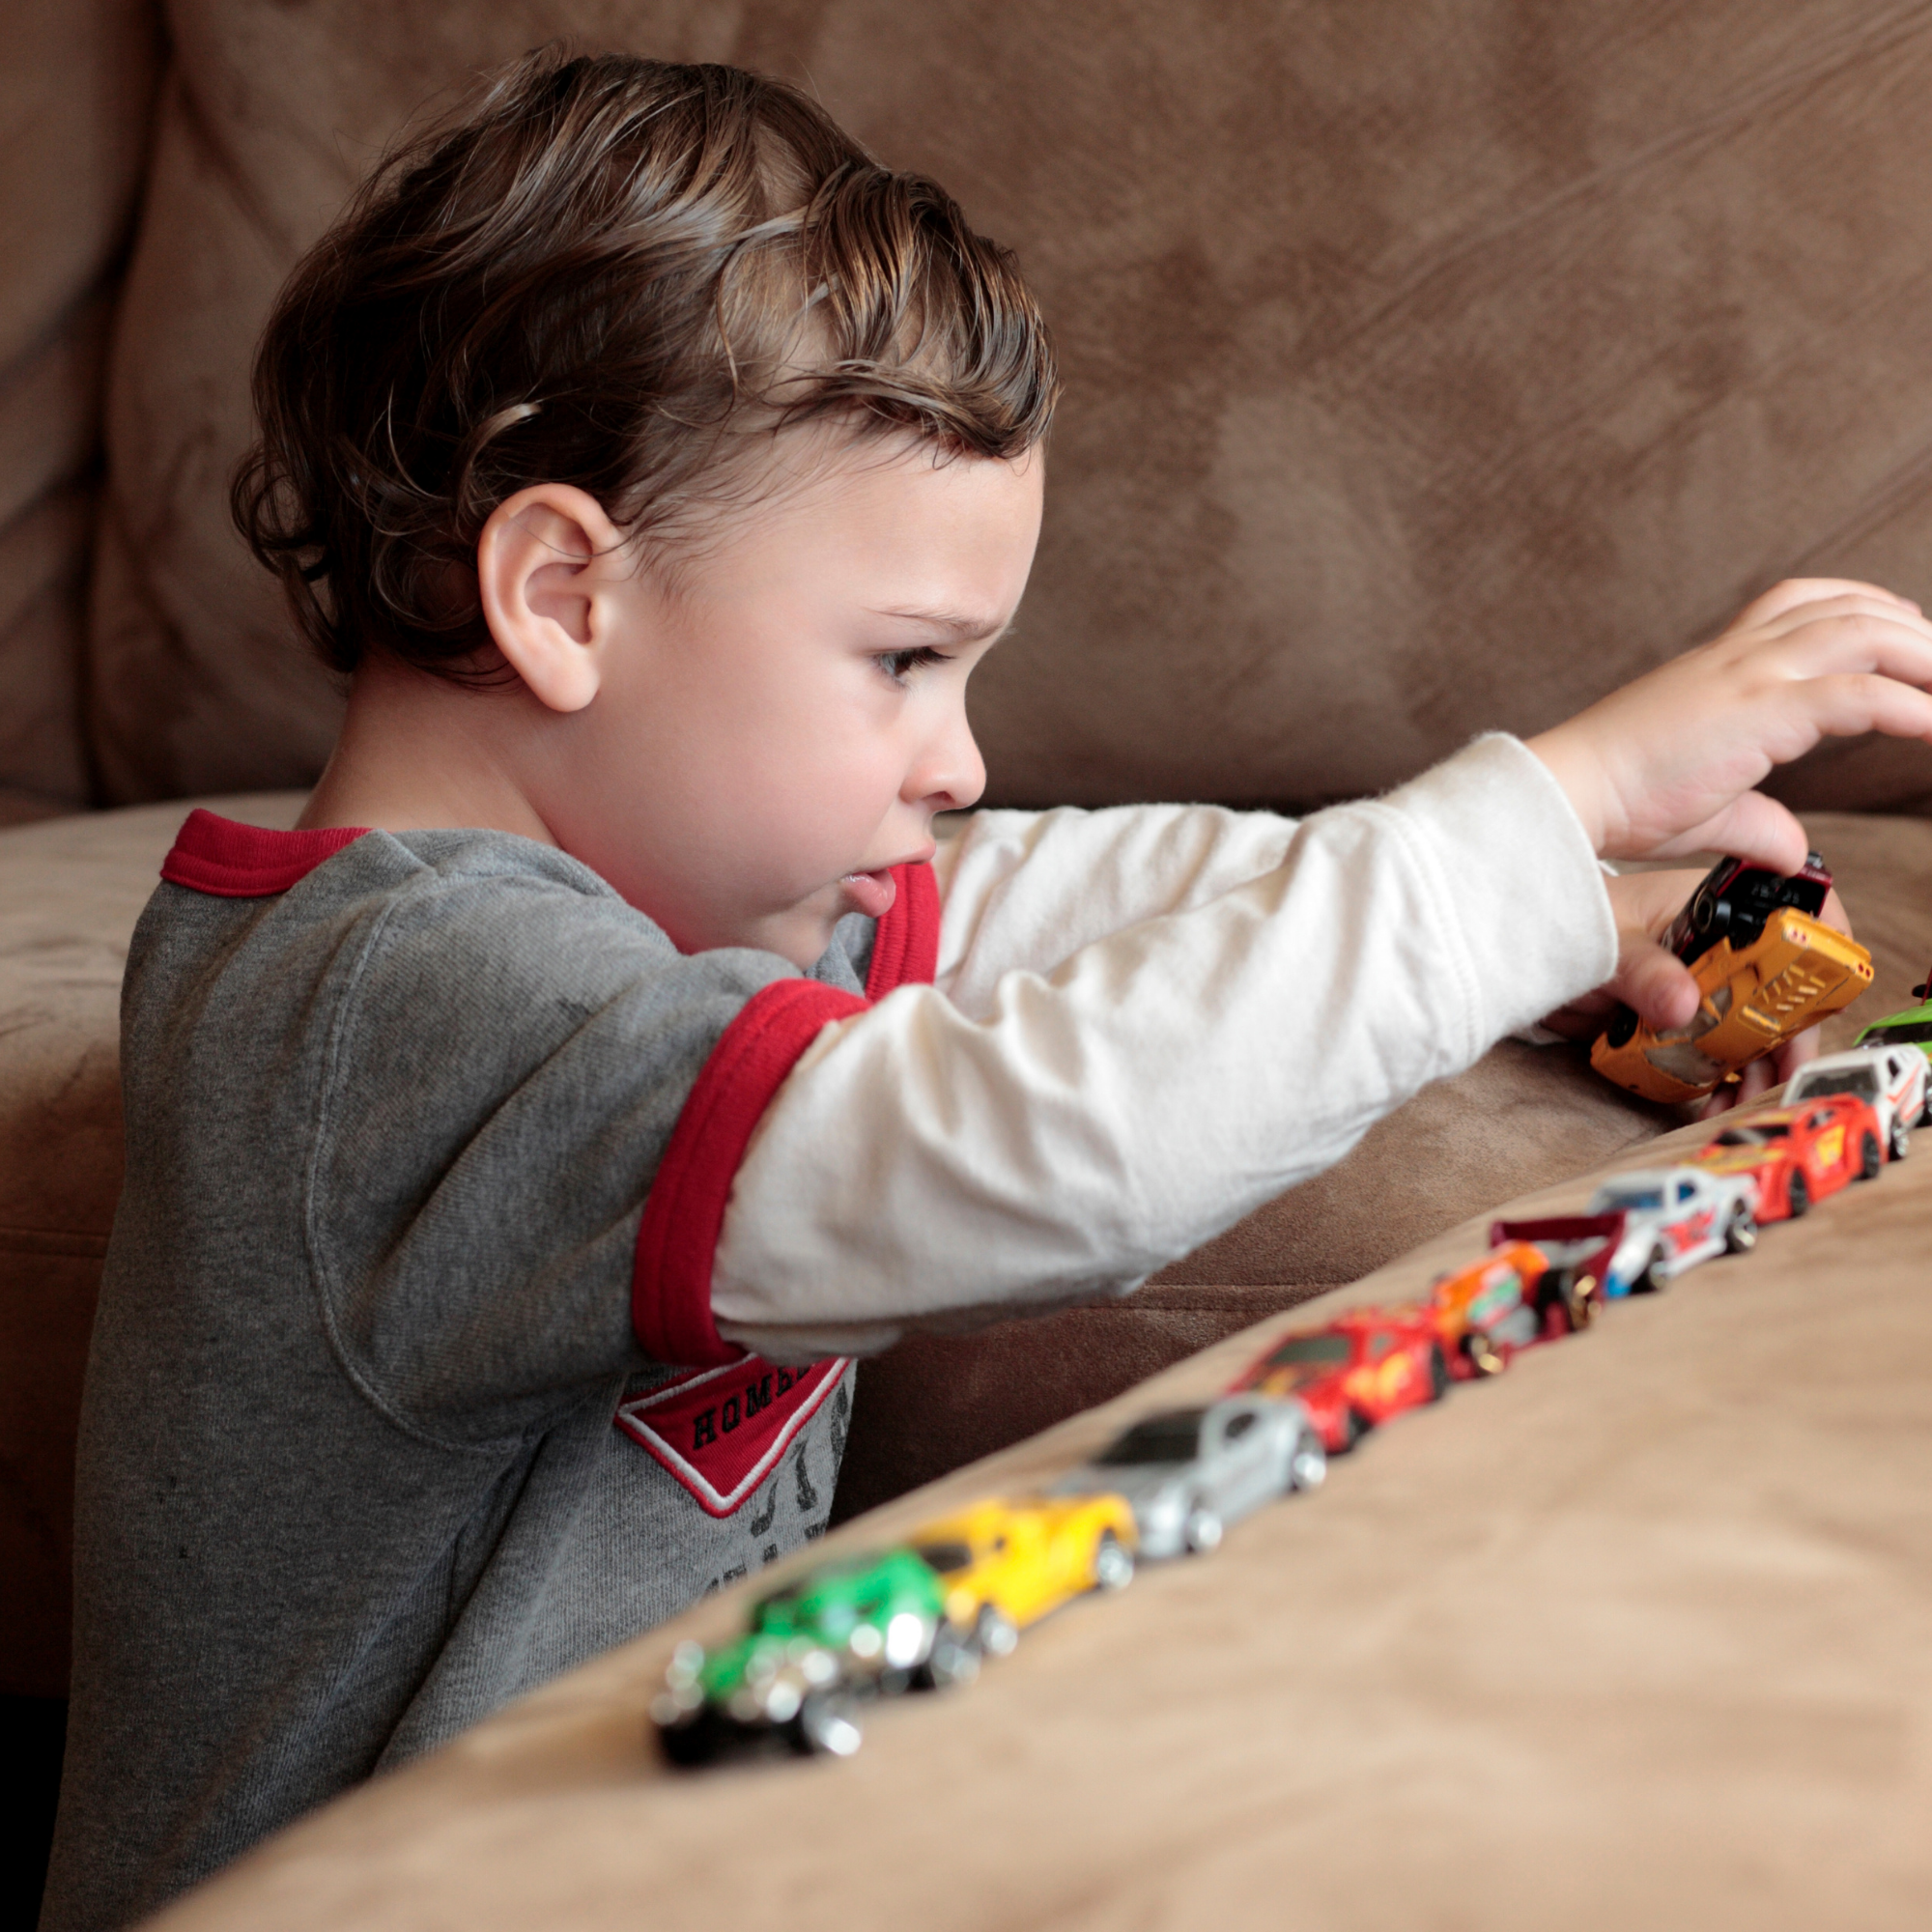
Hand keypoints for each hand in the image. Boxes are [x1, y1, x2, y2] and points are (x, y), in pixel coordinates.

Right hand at [1527, 579, 1931, 867]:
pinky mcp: (1759, 712)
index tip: (1902, 626)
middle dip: (1914, 629)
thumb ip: (1754, 820)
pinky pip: (1856, 695)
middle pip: (1848, 607)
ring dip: (1926, 655)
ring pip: (1865, 632)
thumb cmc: (1616, 798)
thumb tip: (1790, 847)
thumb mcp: (1702, 806)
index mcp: (1717, 664)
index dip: (1862, 605)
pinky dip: (1908, 706)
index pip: (1800, 602)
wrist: (1568, 793)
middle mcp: (1737, 657)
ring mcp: (1749, 677)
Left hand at [1538, 869, 1851, 1115]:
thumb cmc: (1571, 923)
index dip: (1817, 961)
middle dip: (1787, 1038)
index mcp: (1713, 908)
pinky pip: (1714, 1051)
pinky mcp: (1680, 1019)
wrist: (1524, 949)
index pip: (1791, 923)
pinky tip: (1713, 1105)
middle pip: (1780, 992)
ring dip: (1754, 1069)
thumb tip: (1683, 1005)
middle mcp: (1717, 946)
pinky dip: (1719, 1079)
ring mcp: (1701, 984)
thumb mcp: (1607, 943)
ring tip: (1740, 1104)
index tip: (1818, 1009)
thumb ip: (1642, 971)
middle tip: (1779, 1081)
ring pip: (1751, 1028)